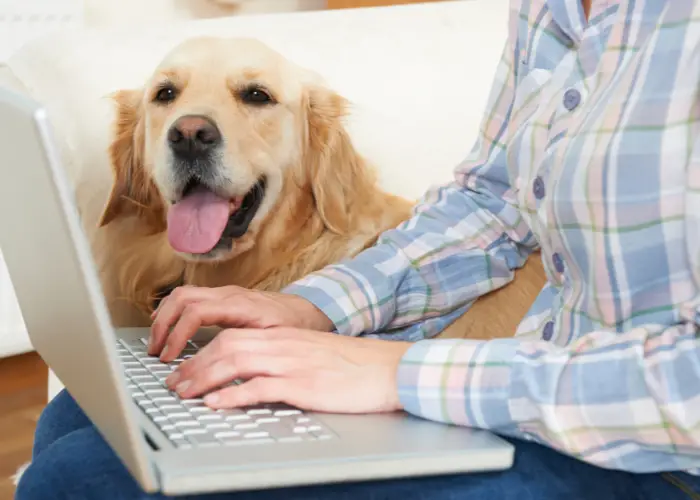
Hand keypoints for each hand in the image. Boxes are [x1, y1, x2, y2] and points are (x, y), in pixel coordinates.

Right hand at [149, 285, 333, 360]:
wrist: (308, 309)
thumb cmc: (295, 326)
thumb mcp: (276, 340)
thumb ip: (251, 349)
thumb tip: (224, 367)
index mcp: (239, 305)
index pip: (196, 312)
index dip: (177, 334)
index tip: (169, 357)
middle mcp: (228, 294)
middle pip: (182, 299)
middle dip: (163, 325)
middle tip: (155, 352)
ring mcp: (224, 293)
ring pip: (183, 295)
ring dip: (164, 316)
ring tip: (156, 342)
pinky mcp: (223, 298)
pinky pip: (190, 297)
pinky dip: (173, 310)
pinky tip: (165, 325)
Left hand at [165, 328, 410, 413]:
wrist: (389, 369)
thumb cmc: (355, 366)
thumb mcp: (314, 355)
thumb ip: (285, 359)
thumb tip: (256, 375)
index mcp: (285, 337)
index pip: (232, 337)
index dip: (202, 353)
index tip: (186, 369)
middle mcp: (284, 345)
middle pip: (226, 346)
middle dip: (194, 366)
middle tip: (174, 384)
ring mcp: (292, 363)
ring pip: (235, 362)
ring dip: (204, 378)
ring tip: (184, 393)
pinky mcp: (303, 385)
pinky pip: (260, 387)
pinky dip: (233, 395)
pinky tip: (217, 404)